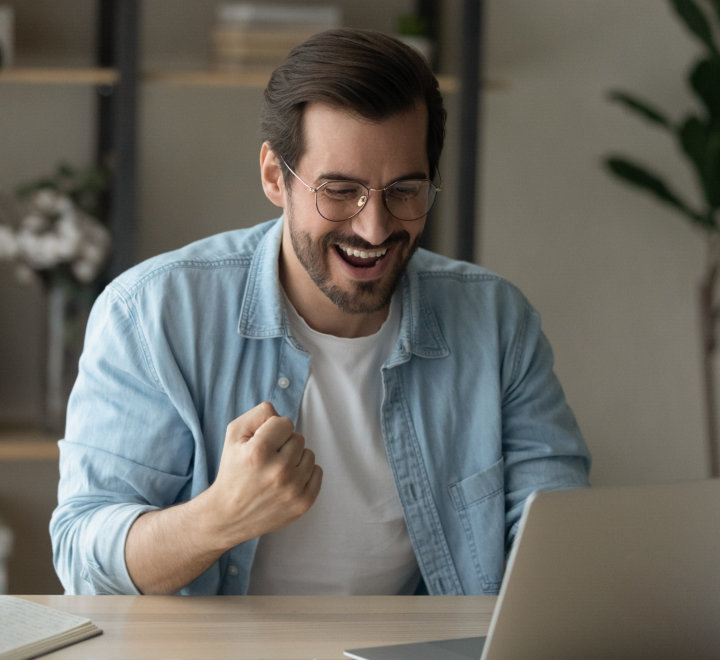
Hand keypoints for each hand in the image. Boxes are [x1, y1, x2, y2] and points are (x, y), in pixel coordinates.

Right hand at [203, 401, 322, 547]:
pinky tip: (287, 481)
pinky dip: (304, 473)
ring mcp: (292, 489)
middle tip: (267, 460)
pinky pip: (317, 472)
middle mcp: (278, 471)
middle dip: (284, 444)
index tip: (263, 443)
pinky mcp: (303, 503)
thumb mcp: (234, 435)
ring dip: (295, 459)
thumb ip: (258, 414)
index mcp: (258, 452)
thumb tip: (280, 414)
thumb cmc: (233, 470)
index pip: (284, 422)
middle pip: (298, 438)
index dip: (273, 430)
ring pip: (309, 454)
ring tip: (276, 471)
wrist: (229, 515)